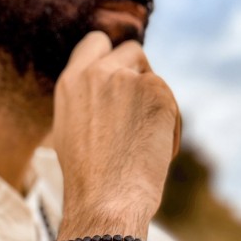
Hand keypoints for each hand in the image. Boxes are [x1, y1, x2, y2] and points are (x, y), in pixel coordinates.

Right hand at [53, 31, 180, 238]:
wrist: (105, 199)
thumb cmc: (87, 176)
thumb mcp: (70, 126)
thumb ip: (87, 97)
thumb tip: (110, 84)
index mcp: (70, 81)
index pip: (96, 41)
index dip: (111, 55)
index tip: (119, 72)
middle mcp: (96, 72)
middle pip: (131, 50)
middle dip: (138, 72)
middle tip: (138, 106)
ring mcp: (126, 79)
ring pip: (153, 76)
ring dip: (154, 100)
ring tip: (144, 139)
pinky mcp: (157, 91)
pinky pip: (169, 101)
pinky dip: (168, 123)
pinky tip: (156, 149)